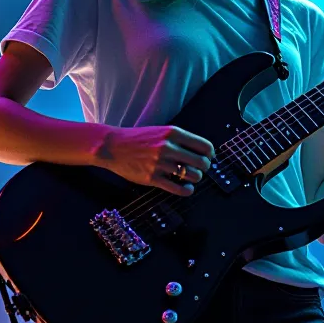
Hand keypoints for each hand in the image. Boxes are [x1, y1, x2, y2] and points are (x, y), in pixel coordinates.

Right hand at [94, 125, 214, 195]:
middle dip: (204, 168)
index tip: (207, 158)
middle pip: (202, 162)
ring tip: (189, 178)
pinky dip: (187, 190)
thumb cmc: (139, 139)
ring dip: (195, 179)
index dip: (210, 155)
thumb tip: (202, 153)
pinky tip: (185, 188)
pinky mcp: (152, 178)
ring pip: (193, 176)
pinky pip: (178, 188)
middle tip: (199, 169)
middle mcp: (168, 147)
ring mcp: (160, 163)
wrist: (113, 146)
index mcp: (173, 133)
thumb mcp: (161, 131)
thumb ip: (180, 140)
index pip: (205, 146)